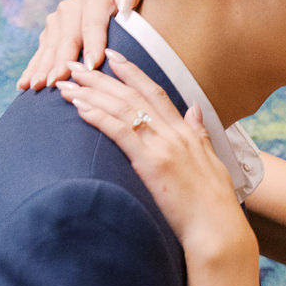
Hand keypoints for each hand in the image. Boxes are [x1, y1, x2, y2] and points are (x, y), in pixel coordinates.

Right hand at [17, 0, 145, 89]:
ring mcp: (58, 19)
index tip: (91, 65)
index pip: (93, 23)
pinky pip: (40, 52)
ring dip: (42, 67)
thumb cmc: (131, 0)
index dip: (93, 44)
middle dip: (61, 60)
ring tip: (37, 86)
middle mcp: (73, 6)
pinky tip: (23, 84)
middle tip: (56, 81)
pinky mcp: (50, 32)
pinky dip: (32, 68)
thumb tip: (124, 2)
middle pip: (68, 37)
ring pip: (51, 47)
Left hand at [59, 52, 253, 261]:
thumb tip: (194, 110)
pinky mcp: (152, 165)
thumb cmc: (214, 204)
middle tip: (75, 64)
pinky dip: (99, 117)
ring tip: (67, 84)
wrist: (218, 229)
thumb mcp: (211, 161)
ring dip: (91, 93)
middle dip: (101, 77)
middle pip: (132, 94)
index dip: (132, 71)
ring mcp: (163, 147)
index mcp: (186, 132)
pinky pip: (121, 133)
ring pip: (123, 108)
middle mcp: (174, 133)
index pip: (155, 91)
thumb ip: (199, 134)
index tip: (112, 56)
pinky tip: (80, 108)